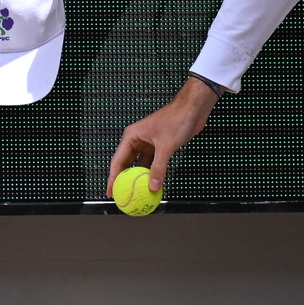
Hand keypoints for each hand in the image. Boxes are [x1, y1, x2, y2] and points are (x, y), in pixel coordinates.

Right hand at [112, 77, 217, 194]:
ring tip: (137, 192)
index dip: (113, 177)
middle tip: (122, 195)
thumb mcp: (165, 146)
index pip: (118, 161)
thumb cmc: (176, 118)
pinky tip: (152, 183)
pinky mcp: (158, 147)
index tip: (111, 191)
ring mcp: (148, 144)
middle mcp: (137, 140)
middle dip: (124, 180)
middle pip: (127, 164)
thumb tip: (153, 185)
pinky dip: (152, 173)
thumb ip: (159, 167)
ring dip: (140, 177)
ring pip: (140, 165)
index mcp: (132, 136)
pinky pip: (152, 163)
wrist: (192, 109)